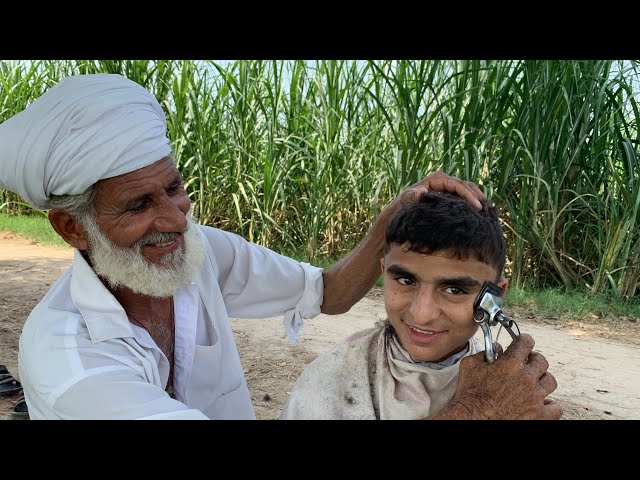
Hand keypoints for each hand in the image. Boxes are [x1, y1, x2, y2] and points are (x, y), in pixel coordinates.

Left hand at [391, 171, 485, 211]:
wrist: (402, 208)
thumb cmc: (404, 204)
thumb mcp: (406, 200)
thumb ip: (412, 196)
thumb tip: (421, 191)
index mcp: (437, 179)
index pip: (457, 185)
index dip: (469, 195)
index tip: (477, 207)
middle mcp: (444, 180)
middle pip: (466, 185)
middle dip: (477, 196)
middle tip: (487, 209)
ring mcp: (448, 186)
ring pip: (468, 188)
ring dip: (478, 197)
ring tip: (488, 210)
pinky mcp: (449, 193)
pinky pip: (464, 195)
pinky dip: (473, 201)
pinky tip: (481, 211)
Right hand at [447, 333, 562, 419]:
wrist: (472, 419)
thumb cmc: (469, 395)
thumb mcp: (469, 366)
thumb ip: (484, 353)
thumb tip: (495, 348)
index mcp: (511, 364)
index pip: (526, 342)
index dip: (524, 341)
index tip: (522, 344)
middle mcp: (527, 378)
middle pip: (541, 361)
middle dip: (533, 360)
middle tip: (526, 364)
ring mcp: (535, 398)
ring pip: (550, 381)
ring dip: (542, 380)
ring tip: (533, 383)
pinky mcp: (539, 415)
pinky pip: (555, 407)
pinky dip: (549, 405)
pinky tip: (539, 403)